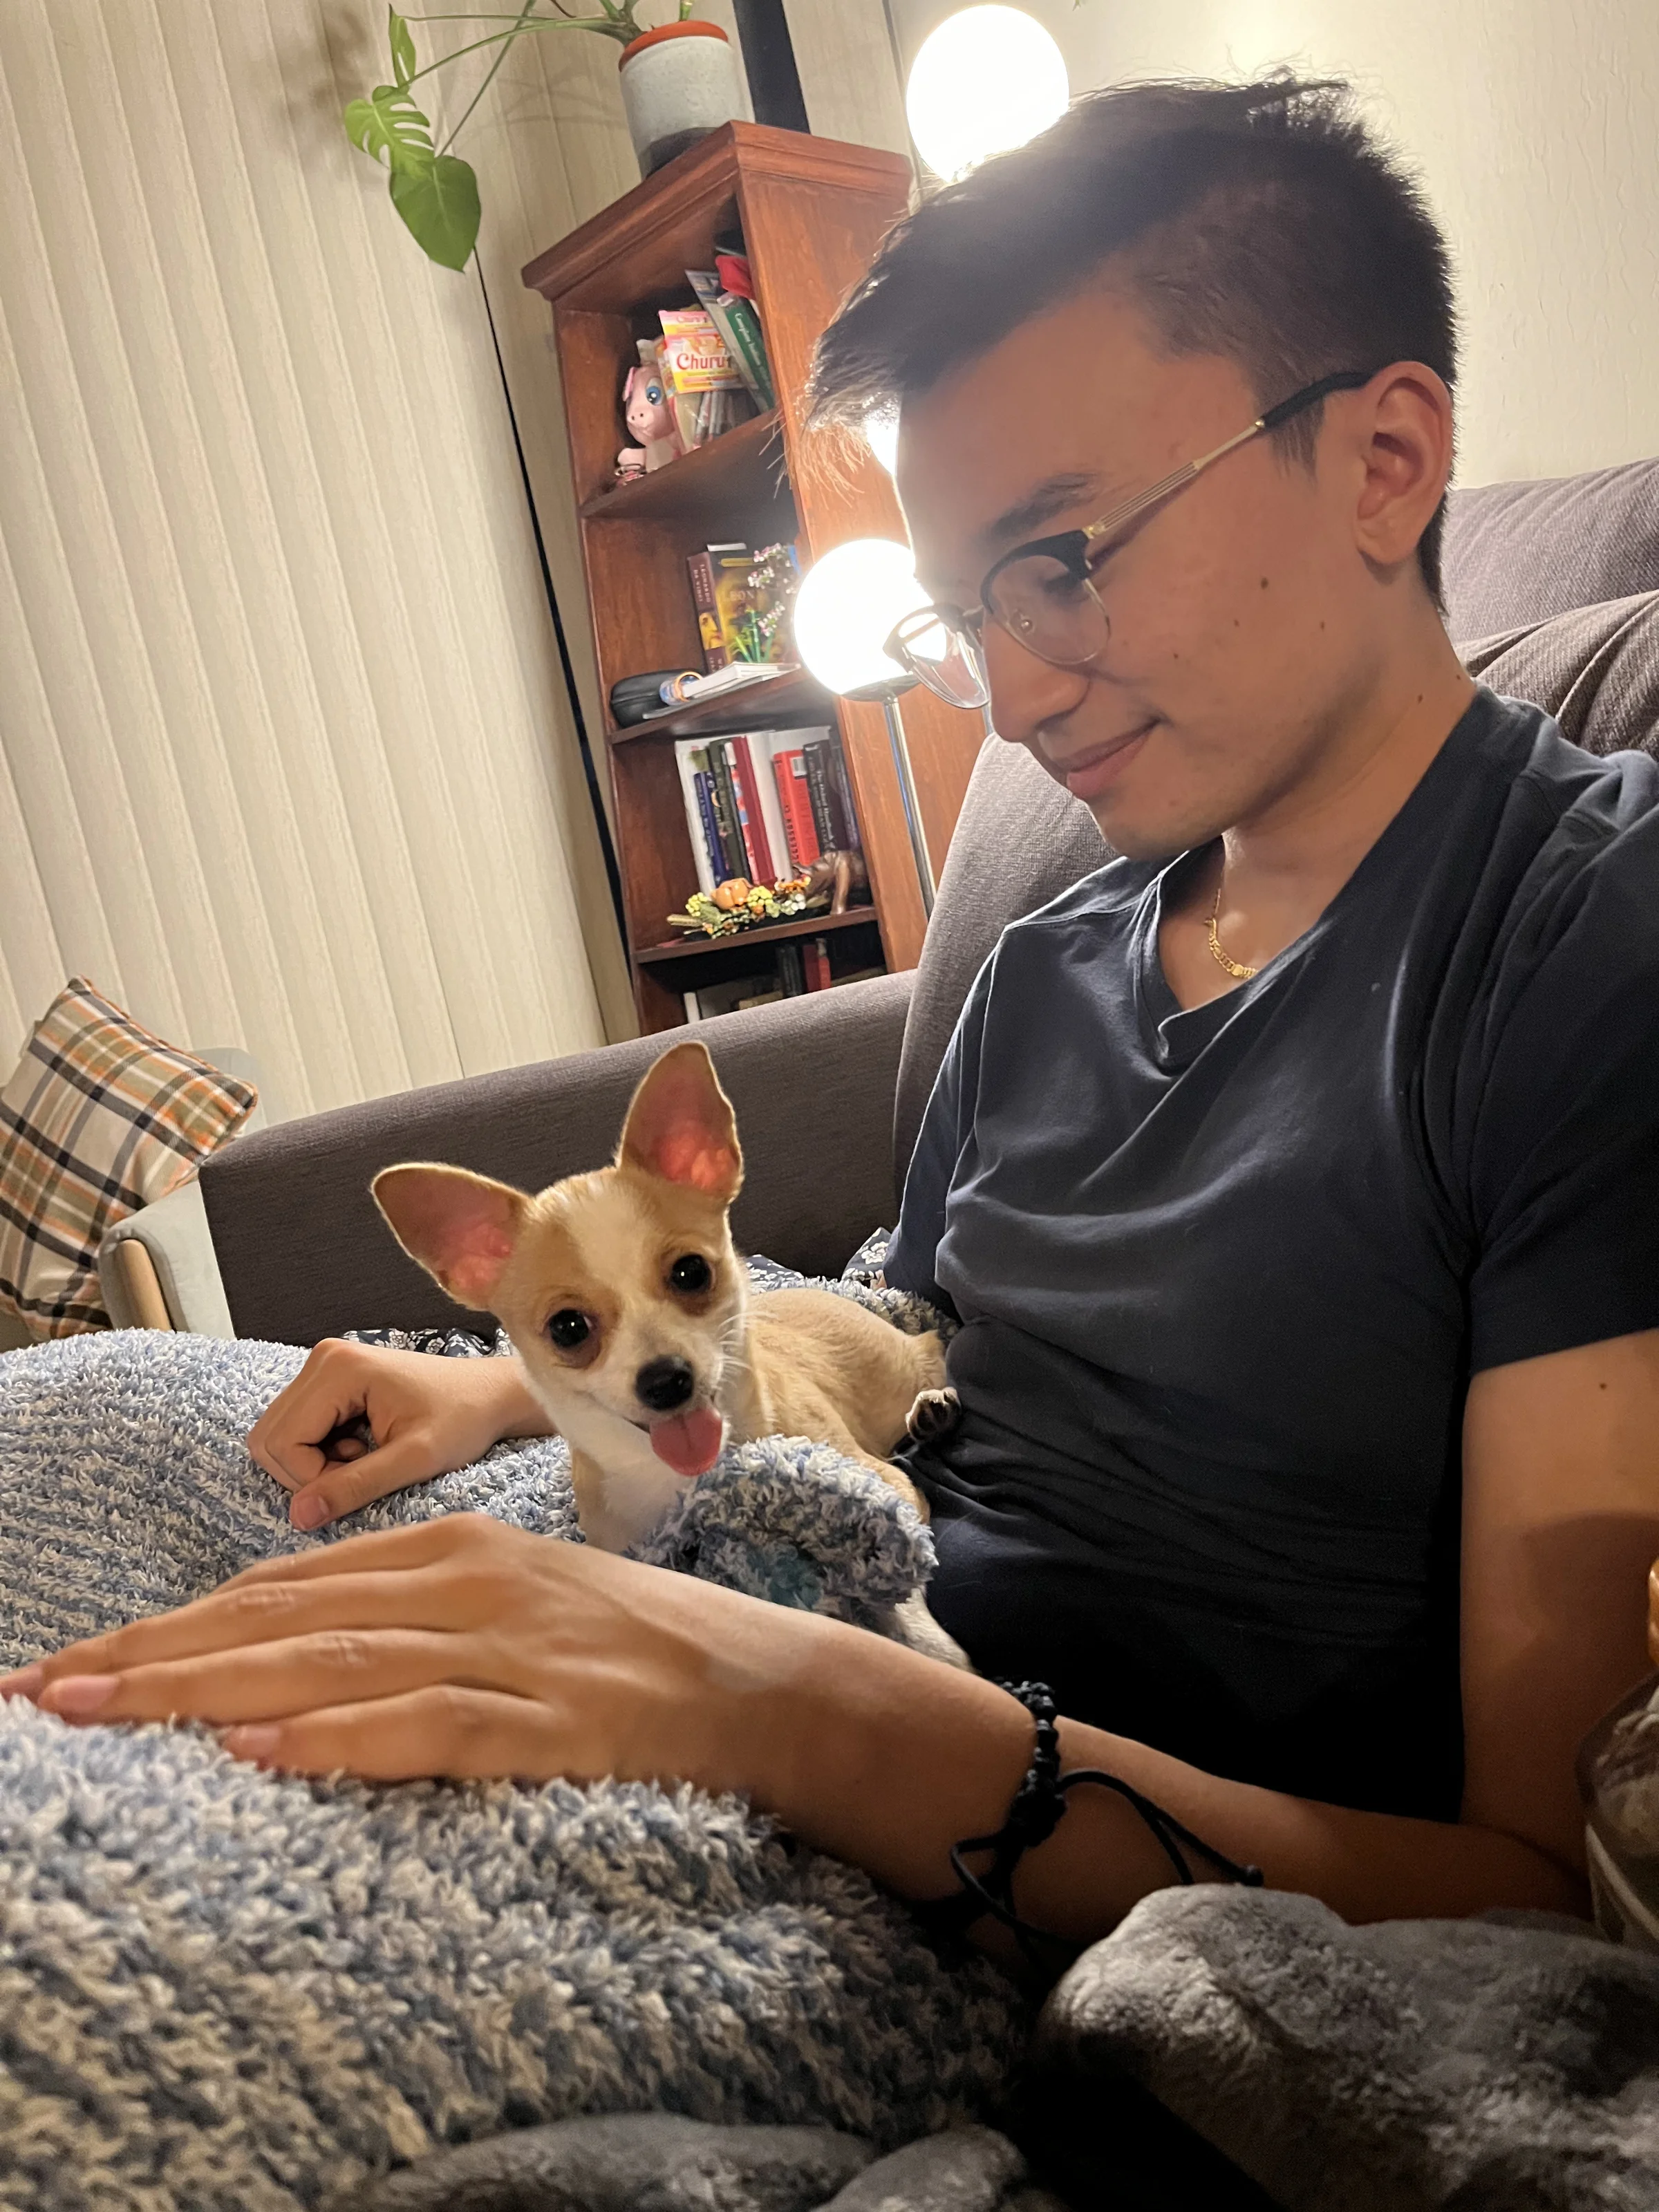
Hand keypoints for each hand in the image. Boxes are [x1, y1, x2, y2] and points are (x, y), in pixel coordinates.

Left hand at [0, 1517, 1076, 1929]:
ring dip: (209, 1691)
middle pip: (285, 1615)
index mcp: (453, 1545)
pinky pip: (427, 1725)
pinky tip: (264, 1751)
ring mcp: (508, 1645)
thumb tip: (290, 1654)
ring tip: (110, 1710)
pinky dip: (338, 1737)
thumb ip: (407, 1613)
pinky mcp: (547, 1713)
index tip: (85, 1655)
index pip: (285, 1579)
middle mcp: (468, 1581)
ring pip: (333, 1662)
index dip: (176, 1620)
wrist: (763, 1680)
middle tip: (50, 1689)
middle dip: (157, 1653)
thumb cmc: (628, 1646)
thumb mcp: (510, 1602)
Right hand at [249, 1340, 553, 1530]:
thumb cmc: (464, 1420)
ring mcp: (323, 1367)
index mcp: (339, 1368)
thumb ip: (357, 1485)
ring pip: (279, 1438)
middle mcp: (322, 1358)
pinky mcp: (328, 1381)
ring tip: (366, 1460)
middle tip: (361, 1473)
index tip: (359, 1482)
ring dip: (314, 1465)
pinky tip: (362, 1449)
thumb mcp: (416, 1459)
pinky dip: (321, 1454)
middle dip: (307, 1473)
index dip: (312, 1480)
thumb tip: (299, 1516)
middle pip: (270, 1439)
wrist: (489, 1395)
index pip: (283, 1443)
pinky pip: (297, 1431)